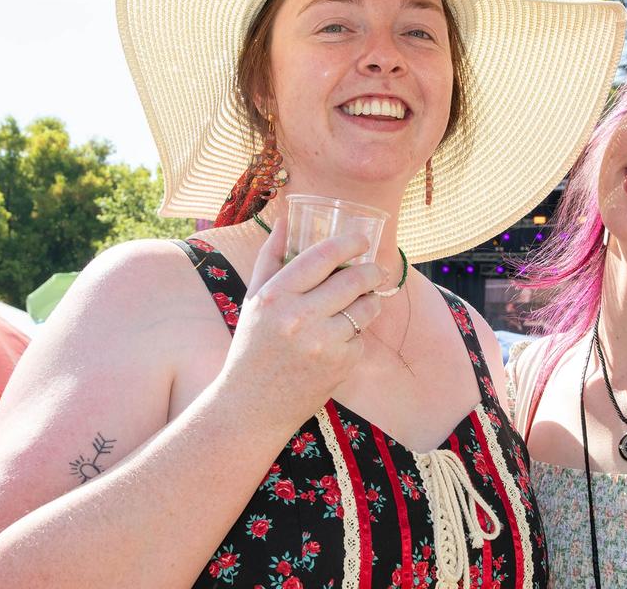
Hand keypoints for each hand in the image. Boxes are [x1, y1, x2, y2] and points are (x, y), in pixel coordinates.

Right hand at [218, 219, 385, 422]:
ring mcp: (323, 343)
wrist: (252, 406)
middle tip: (375, 270)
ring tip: (362, 301)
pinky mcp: (340, 365)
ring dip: (370, 301)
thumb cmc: (252, 347)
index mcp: (276, 296)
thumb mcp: (254, 300)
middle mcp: (299, 317)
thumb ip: (271, 257)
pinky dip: (356, 336)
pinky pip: (362, 338)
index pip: (322, 256)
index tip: (362, 240)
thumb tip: (286, 220)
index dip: (349, 243)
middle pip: (354, 279)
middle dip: (371, 270)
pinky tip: (340, 340)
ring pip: (366, 307)